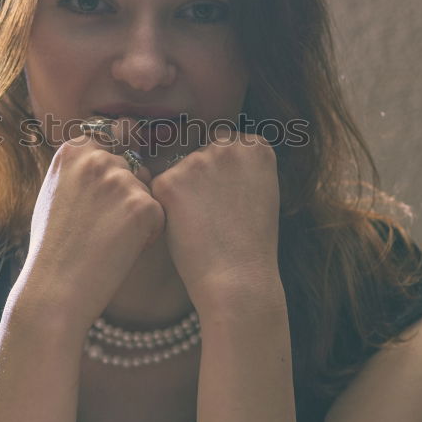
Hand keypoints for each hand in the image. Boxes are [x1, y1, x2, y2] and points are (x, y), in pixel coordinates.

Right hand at [16, 120, 165, 332]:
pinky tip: (121, 250)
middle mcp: (96, 157)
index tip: (108, 196)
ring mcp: (120, 179)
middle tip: (101, 229)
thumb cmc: (54, 248)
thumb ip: (81, 170)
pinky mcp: (142, 205)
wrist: (55, 289)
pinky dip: (149, 235)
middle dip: (129, 195)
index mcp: (72, 150)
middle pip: (134, 169)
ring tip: (108, 241)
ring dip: (138, 216)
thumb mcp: (55, 193)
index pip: (112, 140)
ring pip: (148, 192)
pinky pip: (160, 215)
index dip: (116, 168)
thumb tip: (114, 148)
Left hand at [148, 131, 281, 316]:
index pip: (227, 143)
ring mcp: (196, 160)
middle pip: (201, 153)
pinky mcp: (168, 181)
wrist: (237, 278)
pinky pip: (159, 189)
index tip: (229, 197)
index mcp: (255, 147)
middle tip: (212, 214)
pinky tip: (184, 230)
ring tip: (201, 225)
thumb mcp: (262, 194)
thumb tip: (213, 160)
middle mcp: (227, 146)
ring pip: (179, 171)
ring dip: (182, 192)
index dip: (223, 172)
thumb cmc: (252, 245)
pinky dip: (165, 209)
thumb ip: (241, 168)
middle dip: (201, 177)